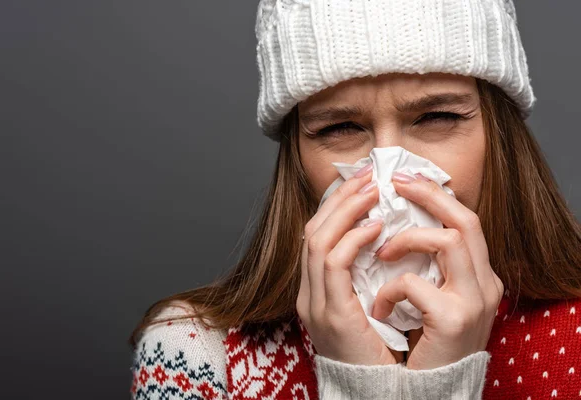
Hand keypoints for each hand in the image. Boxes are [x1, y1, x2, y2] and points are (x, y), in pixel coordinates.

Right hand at [296, 164, 402, 365]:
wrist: (380, 396)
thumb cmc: (384, 353)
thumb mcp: (371, 305)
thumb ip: (369, 274)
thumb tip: (388, 235)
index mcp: (317, 291)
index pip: (317, 236)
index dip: (336, 205)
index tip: (361, 183)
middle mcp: (309, 294)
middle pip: (312, 230)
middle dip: (340, 198)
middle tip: (367, 175)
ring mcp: (315, 304)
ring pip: (317, 240)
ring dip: (345, 210)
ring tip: (373, 191)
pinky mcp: (331, 315)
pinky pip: (333, 264)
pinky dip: (352, 239)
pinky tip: (375, 226)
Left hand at [372, 172, 503, 369]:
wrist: (428, 389)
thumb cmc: (422, 341)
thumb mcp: (427, 296)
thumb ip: (423, 264)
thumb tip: (389, 223)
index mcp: (478, 276)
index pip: (465, 221)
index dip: (436, 195)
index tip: (405, 180)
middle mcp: (485, 284)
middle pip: (466, 221)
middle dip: (429, 196)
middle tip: (395, 184)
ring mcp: (474, 302)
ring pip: (449, 240)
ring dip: (407, 240)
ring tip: (381, 254)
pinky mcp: (454, 320)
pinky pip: (415, 284)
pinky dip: (389, 290)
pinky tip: (378, 307)